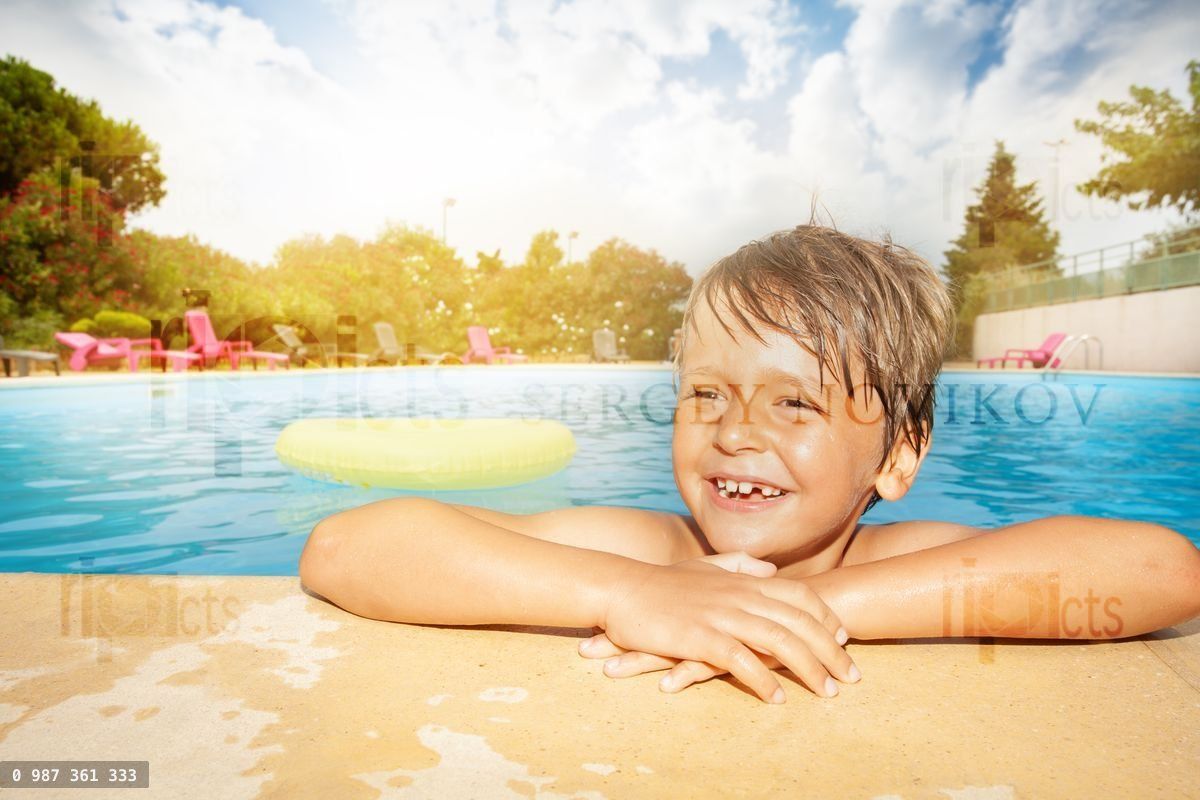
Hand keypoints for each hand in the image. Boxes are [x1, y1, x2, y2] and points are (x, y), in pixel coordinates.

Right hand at [599, 551, 857, 702]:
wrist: (621, 589)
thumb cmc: (662, 583)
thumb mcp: (705, 567)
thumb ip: (740, 564)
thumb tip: (770, 569)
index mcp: (744, 579)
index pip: (800, 595)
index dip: (827, 617)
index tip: (843, 638)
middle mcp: (740, 595)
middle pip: (800, 622)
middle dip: (830, 650)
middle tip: (850, 676)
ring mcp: (722, 615)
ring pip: (779, 641)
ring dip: (808, 668)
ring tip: (825, 691)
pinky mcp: (700, 637)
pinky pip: (741, 660)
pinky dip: (763, 679)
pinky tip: (776, 698)